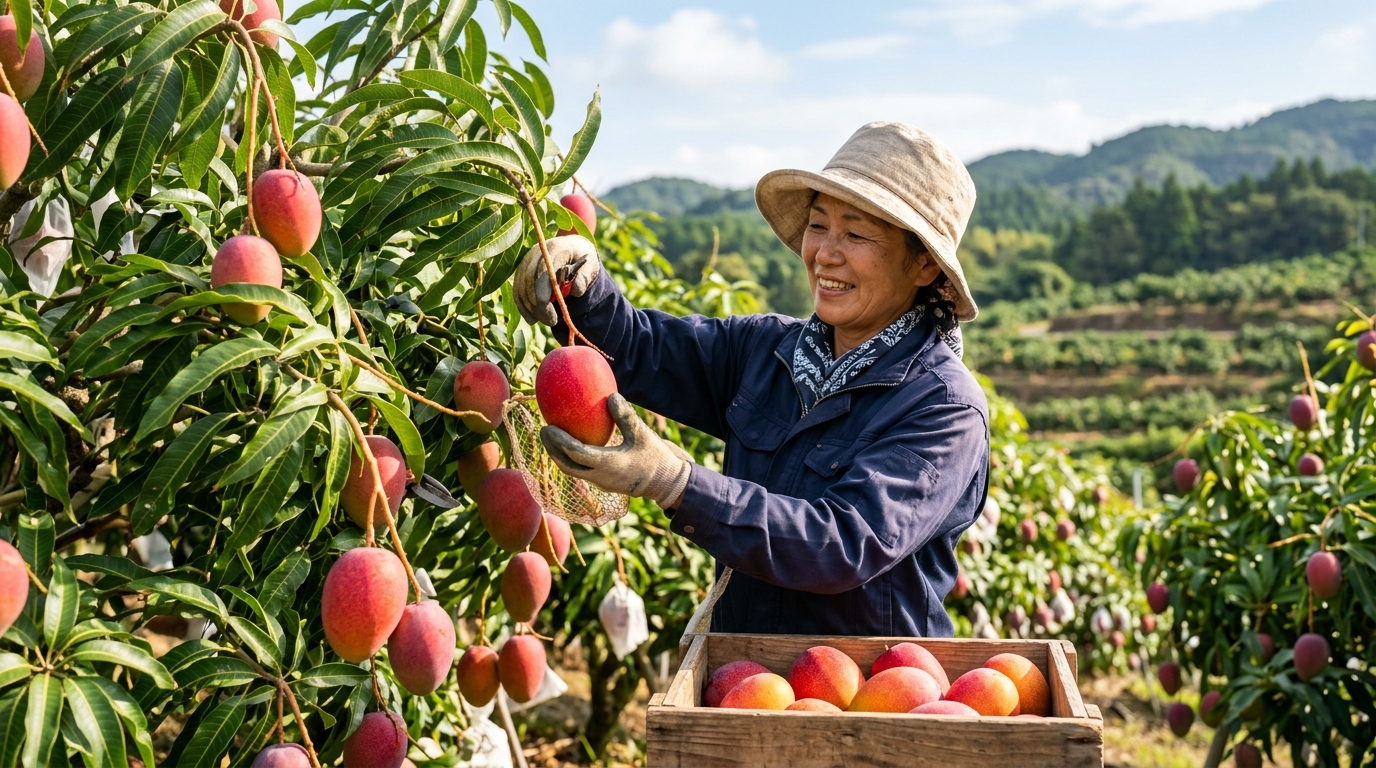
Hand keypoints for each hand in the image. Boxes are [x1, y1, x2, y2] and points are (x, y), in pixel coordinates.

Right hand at [514, 235, 601, 325]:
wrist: (571, 248)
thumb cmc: (581, 259)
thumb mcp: (590, 266)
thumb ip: (585, 278)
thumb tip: (576, 289)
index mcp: (554, 249)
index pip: (543, 273)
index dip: (544, 296)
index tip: (553, 316)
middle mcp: (535, 253)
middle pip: (529, 283)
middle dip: (539, 307)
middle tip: (552, 321)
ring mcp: (525, 262)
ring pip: (521, 289)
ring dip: (532, 309)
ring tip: (547, 320)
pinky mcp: (520, 272)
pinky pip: (517, 291)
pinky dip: (523, 307)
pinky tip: (532, 319)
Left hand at [540, 393, 692, 508]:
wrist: (665, 484)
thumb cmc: (656, 458)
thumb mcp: (643, 434)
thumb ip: (626, 416)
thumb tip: (611, 395)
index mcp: (608, 466)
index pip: (575, 454)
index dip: (559, 441)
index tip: (547, 427)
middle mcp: (600, 477)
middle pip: (566, 466)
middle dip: (552, 450)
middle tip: (543, 430)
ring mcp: (600, 482)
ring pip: (572, 470)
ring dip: (559, 455)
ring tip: (551, 438)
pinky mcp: (603, 482)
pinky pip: (581, 470)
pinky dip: (571, 458)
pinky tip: (571, 443)